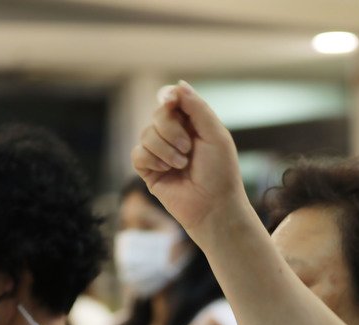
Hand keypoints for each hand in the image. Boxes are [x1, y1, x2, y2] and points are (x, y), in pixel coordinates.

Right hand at [131, 82, 248, 244]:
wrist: (214, 207)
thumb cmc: (221, 173)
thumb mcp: (215, 135)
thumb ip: (197, 108)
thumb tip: (178, 85)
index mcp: (191, 123)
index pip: (171, 100)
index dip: (168, 98)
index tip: (171, 102)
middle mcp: (174, 135)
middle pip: (157, 114)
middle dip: (171, 129)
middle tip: (188, 148)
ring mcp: (159, 152)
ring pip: (146, 134)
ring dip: (165, 149)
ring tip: (182, 165)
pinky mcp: (148, 170)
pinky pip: (138, 153)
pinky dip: (153, 160)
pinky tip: (168, 171)